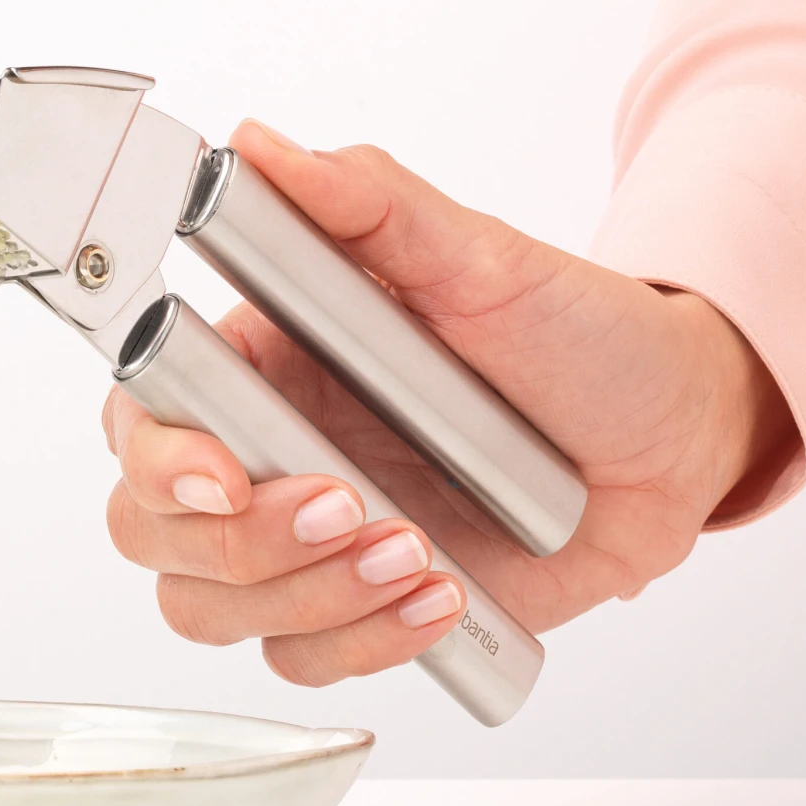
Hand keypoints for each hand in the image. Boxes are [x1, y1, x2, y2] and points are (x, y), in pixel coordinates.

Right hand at [102, 121, 794, 687]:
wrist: (666, 435)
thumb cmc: (569, 333)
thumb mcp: (476, 258)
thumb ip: (366, 205)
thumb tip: (258, 147)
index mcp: (258, 364)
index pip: (140, 418)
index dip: (159, 458)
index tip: (224, 475)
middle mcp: (258, 455)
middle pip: (152, 530)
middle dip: (243, 541)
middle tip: (349, 505)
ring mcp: (299, 543)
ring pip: (210, 608)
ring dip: (306, 598)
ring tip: (420, 555)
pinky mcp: (351, 610)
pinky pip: (299, 659)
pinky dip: (361, 644)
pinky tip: (441, 597)